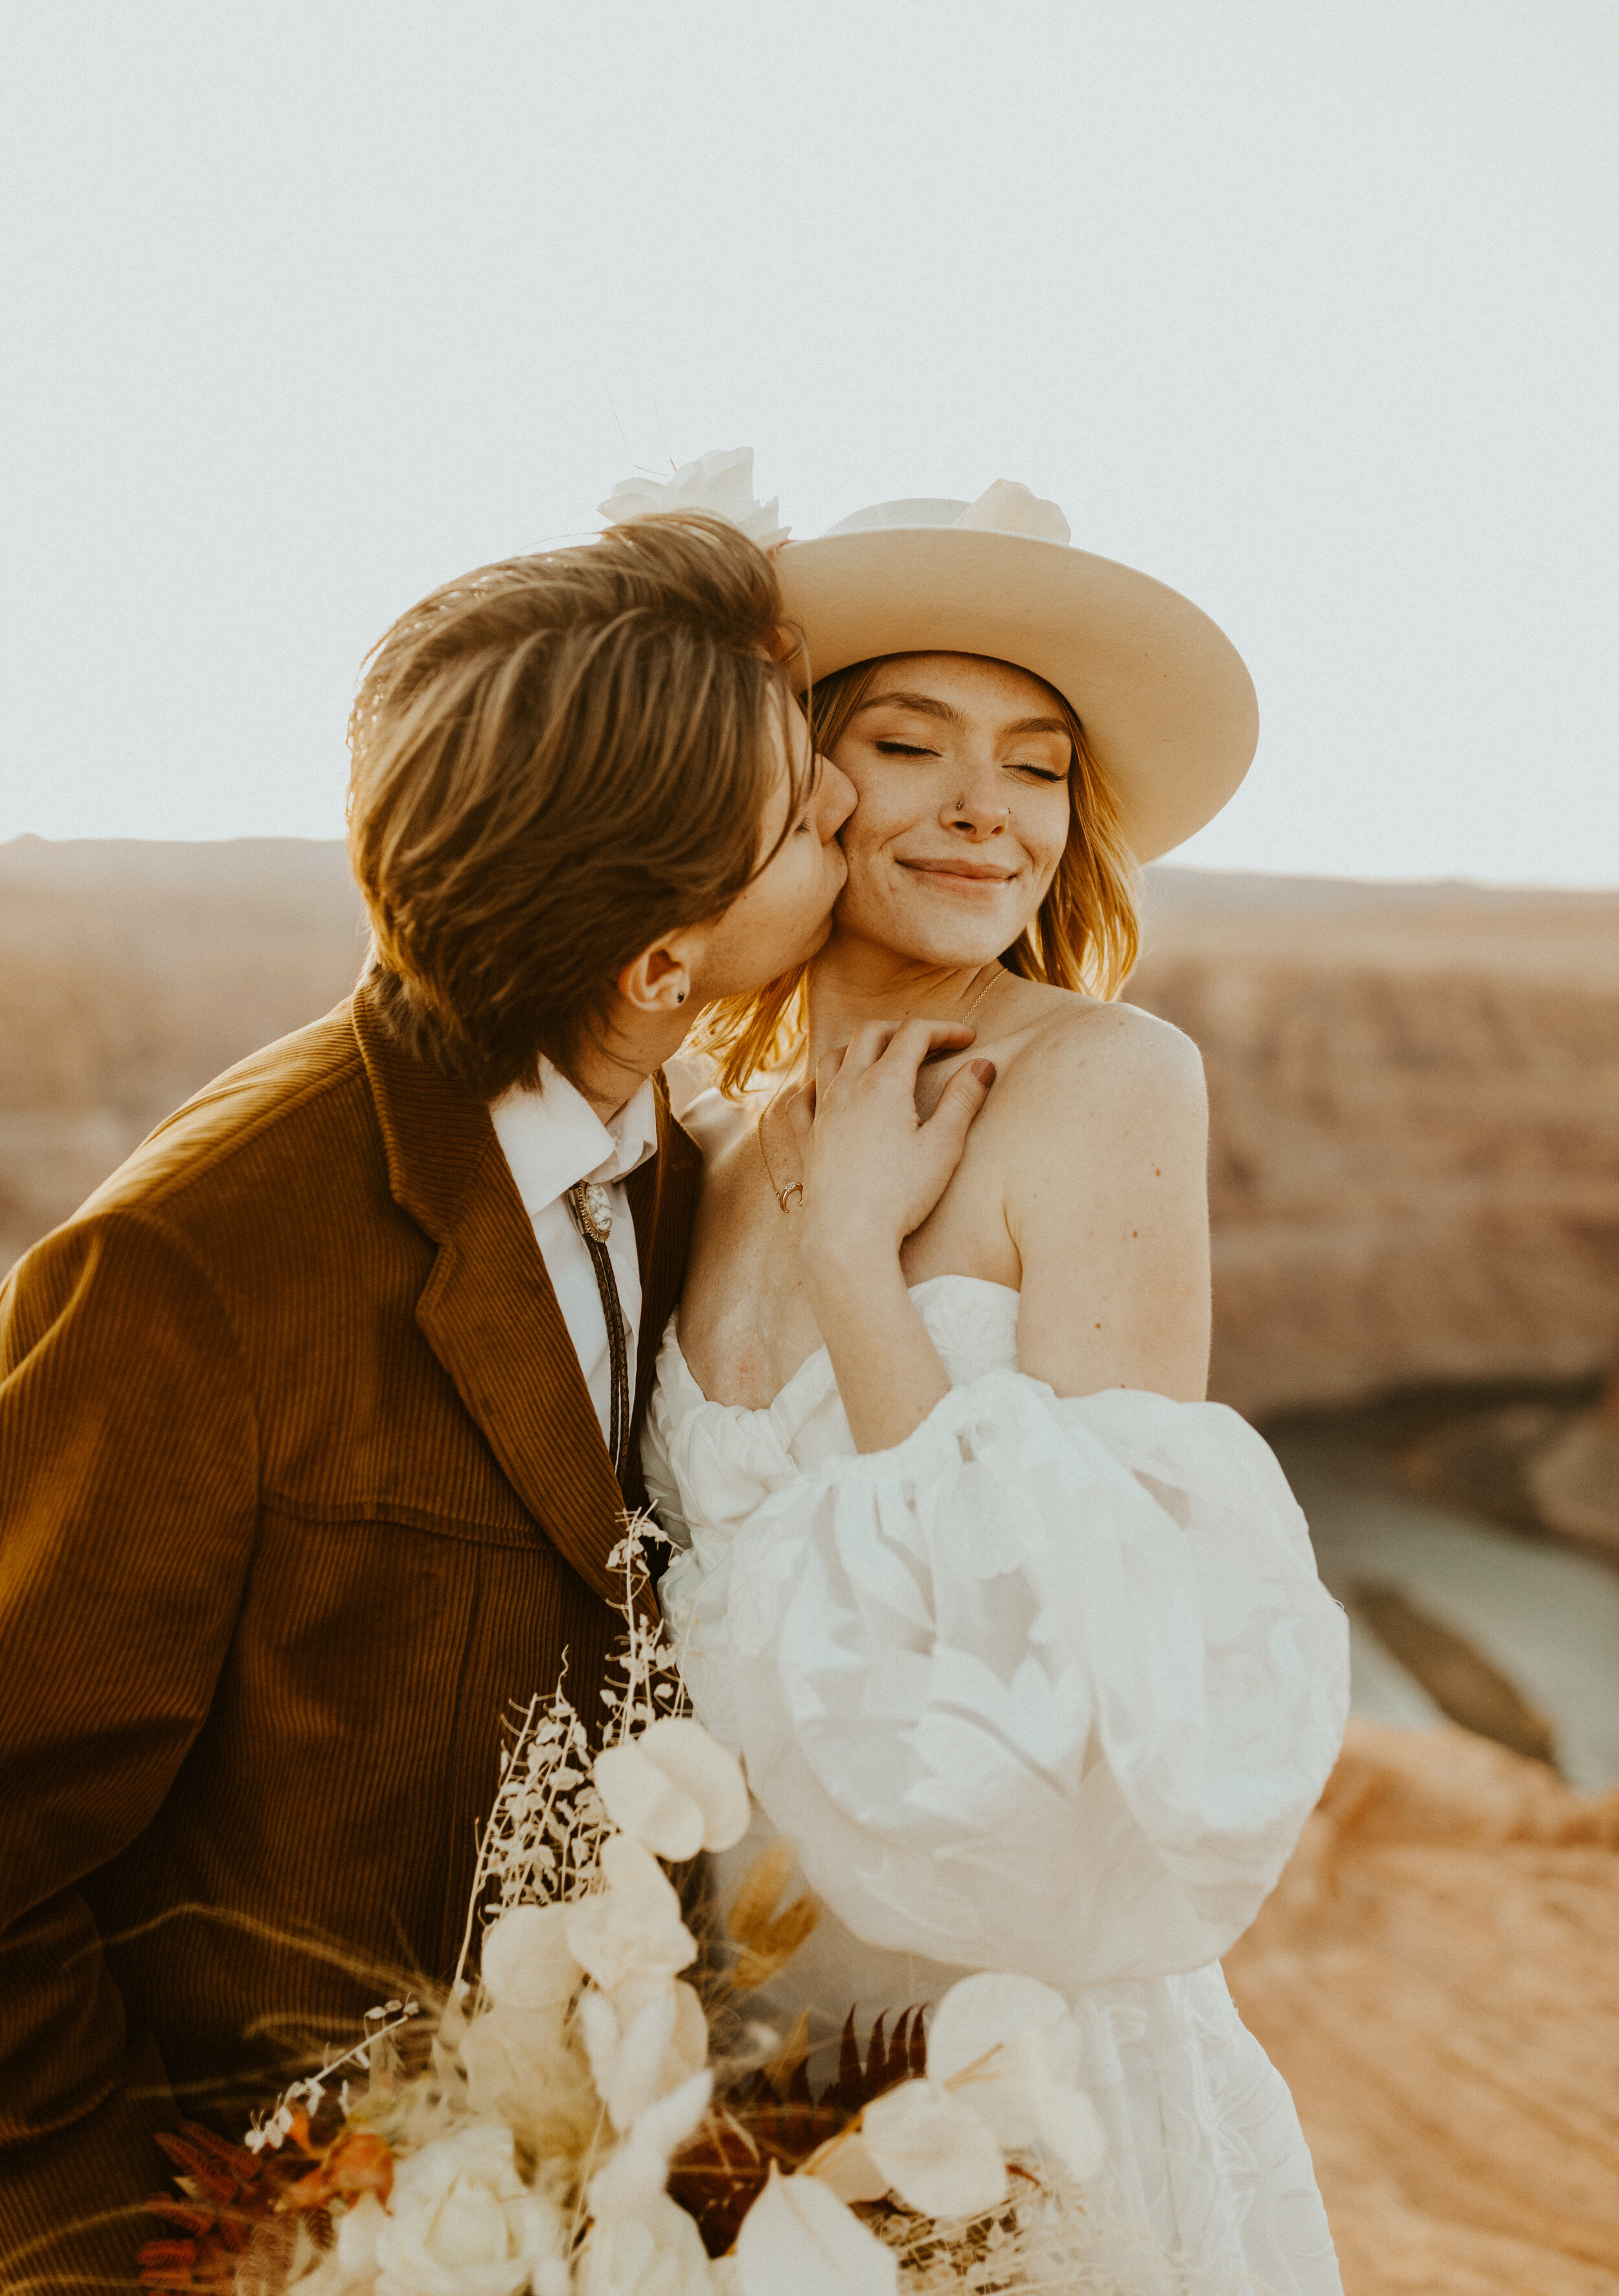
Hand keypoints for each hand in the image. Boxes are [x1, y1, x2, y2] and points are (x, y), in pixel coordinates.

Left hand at [791, 1019, 995, 1273]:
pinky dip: (817, 1083)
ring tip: (881, 1058)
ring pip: (832, 1056)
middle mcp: (847, 1087)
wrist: (848, 1236)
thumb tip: (982, 1065)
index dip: (944, 1028)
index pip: (914, 1034)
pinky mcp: (807, 1139)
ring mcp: (822, 1112)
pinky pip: (803, 1097)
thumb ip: (963, 1100)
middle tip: (929, 1043)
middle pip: (870, 1033)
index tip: (967, 1039)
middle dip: (902, 1029)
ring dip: (858, 1047)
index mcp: (885, 1083)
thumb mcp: (944, 1146)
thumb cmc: (901, 1195)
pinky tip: (827, 1091)